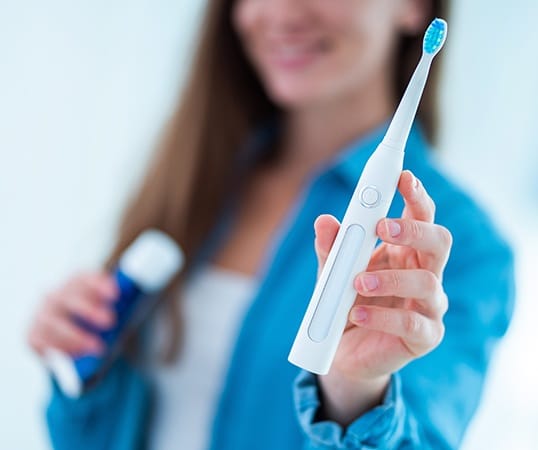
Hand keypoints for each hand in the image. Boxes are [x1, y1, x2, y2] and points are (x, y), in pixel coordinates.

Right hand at [27, 272, 118, 356]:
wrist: (68, 340)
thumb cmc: (94, 319)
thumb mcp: (106, 308)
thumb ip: (116, 303)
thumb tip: (131, 300)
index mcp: (74, 283)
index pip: (84, 277)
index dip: (99, 283)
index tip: (115, 294)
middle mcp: (54, 295)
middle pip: (69, 298)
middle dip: (89, 309)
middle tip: (110, 321)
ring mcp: (41, 315)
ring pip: (54, 323)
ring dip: (76, 336)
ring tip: (97, 347)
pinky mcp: (32, 335)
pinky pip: (42, 341)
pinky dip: (61, 349)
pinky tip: (78, 354)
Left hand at [313, 170, 451, 425]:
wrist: (344, 353)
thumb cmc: (345, 302)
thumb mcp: (333, 272)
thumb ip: (331, 249)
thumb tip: (324, 221)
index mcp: (405, 251)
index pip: (421, 216)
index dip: (416, 195)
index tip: (402, 177)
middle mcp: (423, 273)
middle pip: (439, 241)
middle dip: (414, 229)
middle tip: (383, 227)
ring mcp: (428, 306)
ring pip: (428, 282)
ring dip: (391, 279)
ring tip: (357, 283)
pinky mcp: (424, 337)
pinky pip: (413, 324)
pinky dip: (382, 317)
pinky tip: (358, 315)